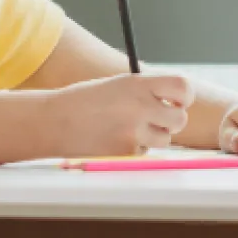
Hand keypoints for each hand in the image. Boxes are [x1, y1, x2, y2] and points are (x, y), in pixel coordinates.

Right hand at [45, 73, 193, 156]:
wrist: (53, 121)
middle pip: (180, 119)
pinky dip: (133, 150)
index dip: (184, 97)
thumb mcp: (117, 85)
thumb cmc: (84, 102)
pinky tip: (112, 140)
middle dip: (171, 121)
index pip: (183, 87)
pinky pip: (144, 153)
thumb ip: (146, 91)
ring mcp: (134, 132)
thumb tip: (175, 104)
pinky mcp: (126, 153)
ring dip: (152, 137)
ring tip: (126, 129)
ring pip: (164, 140)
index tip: (176, 101)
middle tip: (156, 120)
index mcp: (138, 83)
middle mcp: (140, 106)